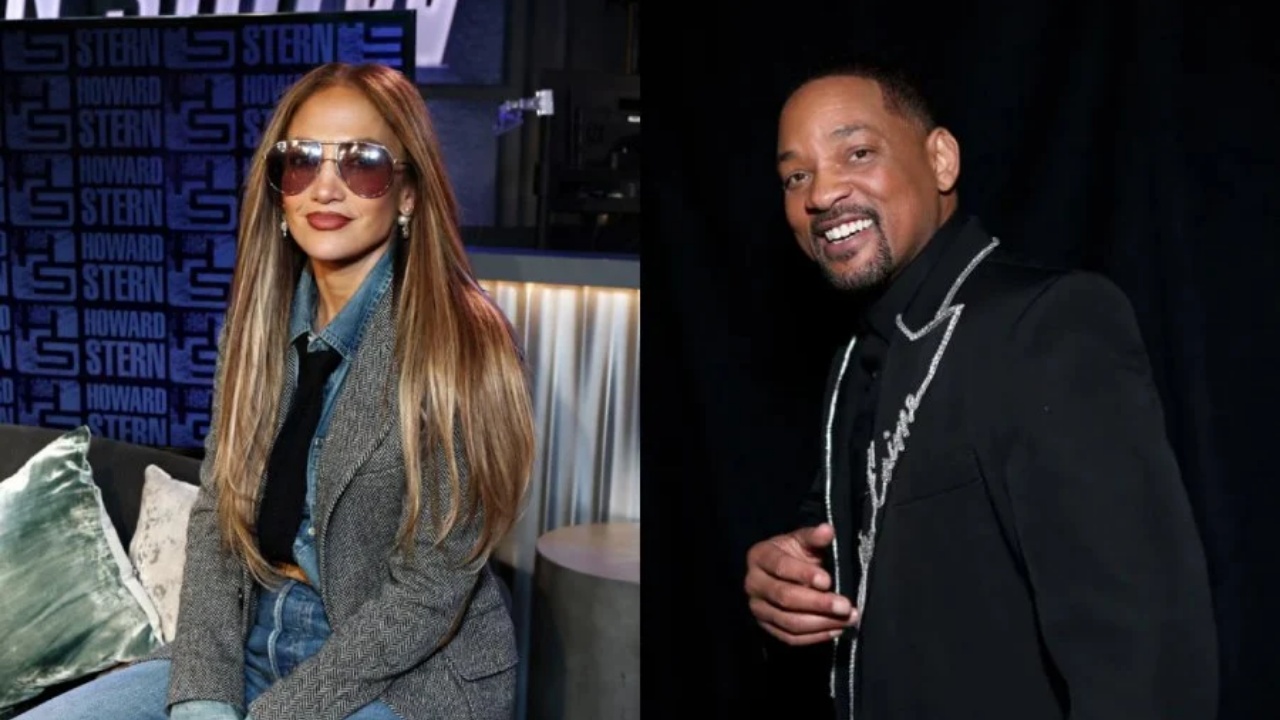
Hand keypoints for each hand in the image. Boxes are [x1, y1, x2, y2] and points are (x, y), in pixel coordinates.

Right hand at [744, 523, 858, 644]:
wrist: (779, 572)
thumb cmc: (792, 554)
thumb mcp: (801, 541)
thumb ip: (814, 537)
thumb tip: (828, 530)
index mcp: (759, 557)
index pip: (780, 567)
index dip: (804, 574)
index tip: (828, 580)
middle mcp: (753, 584)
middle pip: (785, 598)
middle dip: (818, 603)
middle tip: (845, 606)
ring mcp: (758, 609)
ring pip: (789, 622)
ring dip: (822, 623)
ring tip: (848, 619)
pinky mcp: (767, 627)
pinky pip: (790, 638)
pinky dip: (815, 637)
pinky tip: (836, 629)